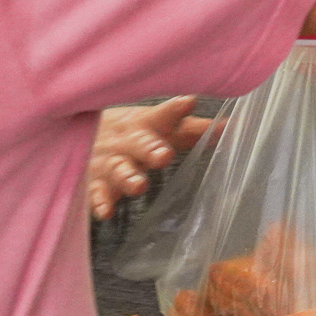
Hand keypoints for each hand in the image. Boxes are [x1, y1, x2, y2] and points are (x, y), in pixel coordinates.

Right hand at [89, 97, 212, 220]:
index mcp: (147, 125)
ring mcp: (110, 162)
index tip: (188, 103)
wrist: (83, 133)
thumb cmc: (135, 133)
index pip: (163, 116)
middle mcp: (128, 142)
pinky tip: (105, 212)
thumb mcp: (162, 128)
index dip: (175, 110)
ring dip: (128, 177)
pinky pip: (97, 193)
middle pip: (139, 144)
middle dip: (150, 149)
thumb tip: (231, 126)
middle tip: (163, 155)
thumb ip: (194, 130)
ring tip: (138, 185)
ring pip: (119, 169)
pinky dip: (100, 202)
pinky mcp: (96, 183)